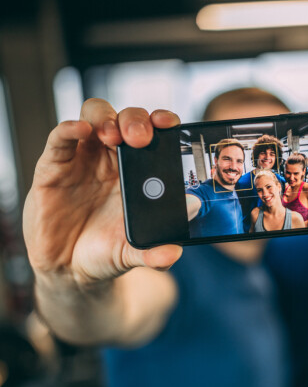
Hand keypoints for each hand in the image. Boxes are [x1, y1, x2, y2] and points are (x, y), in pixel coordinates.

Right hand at [23, 99, 182, 285]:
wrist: (69, 268)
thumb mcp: (132, 254)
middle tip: (142, 138)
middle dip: (136, 120)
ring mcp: (84, 158)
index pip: (156, 134)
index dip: (163, 123)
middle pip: (126, 119)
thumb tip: (174, 252)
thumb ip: (153, 252)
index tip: (170, 125)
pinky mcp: (54, 166)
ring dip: (106, 118)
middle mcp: (114, 158)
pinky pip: (60, 139)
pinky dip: (69, 129)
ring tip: (114, 135)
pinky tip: (80, 130)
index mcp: (141, 172)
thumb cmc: (105, 251)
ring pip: (95, 117)